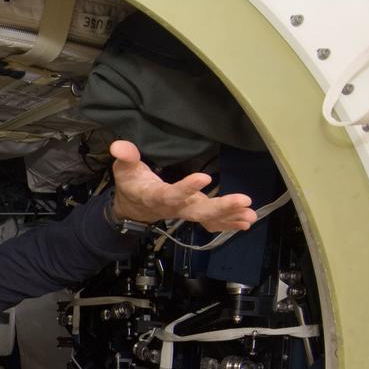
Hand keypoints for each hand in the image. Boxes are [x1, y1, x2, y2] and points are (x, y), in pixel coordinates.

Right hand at [109, 140, 256, 231]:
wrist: (132, 208)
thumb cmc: (131, 184)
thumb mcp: (123, 170)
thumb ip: (125, 157)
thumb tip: (118, 145)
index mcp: (156, 197)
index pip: (171, 194)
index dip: (186, 188)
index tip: (205, 177)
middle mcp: (173, 208)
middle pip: (197, 211)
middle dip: (221, 207)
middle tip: (244, 201)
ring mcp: (185, 213)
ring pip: (208, 218)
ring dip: (230, 217)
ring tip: (250, 215)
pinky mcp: (193, 214)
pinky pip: (211, 223)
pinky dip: (229, 223)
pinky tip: (246, 221)